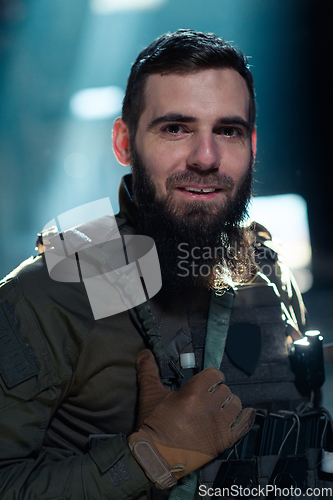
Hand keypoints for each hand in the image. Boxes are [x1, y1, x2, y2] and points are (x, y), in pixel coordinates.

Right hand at [128, 350, 254, 488]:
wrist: (156, 456)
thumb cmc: (153, 425)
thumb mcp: (149, 394)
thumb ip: (148, 370)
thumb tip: (144, 352)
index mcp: (194, 393)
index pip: (215, 375)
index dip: (212, 377)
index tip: (207, 381)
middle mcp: (210, 407)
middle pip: (225, 390)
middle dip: (217, 392)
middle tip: (208, 398)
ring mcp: (219, 425)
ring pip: (236, 405)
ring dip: (229, 405)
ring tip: (219, 409)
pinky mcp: (223, 441)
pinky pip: (244, 425)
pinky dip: (246, 418)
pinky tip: (245, 414)